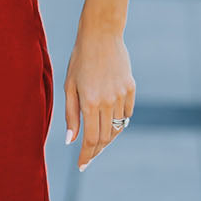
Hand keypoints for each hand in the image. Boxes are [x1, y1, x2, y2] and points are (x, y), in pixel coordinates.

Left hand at [64, 26, 134, 170]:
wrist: (102, 35)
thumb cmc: (80, 60)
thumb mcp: (69, 86)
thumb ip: (70, 115)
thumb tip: (71, 141)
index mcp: (89, 102)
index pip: (91, 140)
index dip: (86, 156)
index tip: (81, 166)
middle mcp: (107, 101)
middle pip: (105, 137)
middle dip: (96, 150)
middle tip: (88, 157)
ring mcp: (122, 95)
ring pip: (117, 127)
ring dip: (108, 138)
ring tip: (98, 142)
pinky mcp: (131, 89)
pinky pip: (126, 113)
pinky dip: (119, 122)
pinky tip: (109, 123)